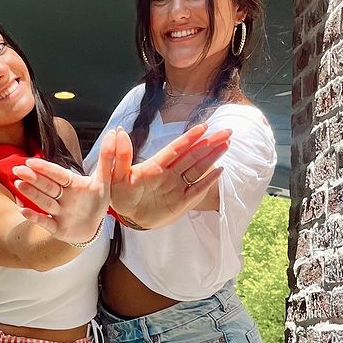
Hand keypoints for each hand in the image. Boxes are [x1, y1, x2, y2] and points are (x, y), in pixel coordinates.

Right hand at [12, 133, 116, 245]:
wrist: (94, 227)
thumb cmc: (96, 202)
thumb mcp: (104, 180)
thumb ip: (106, 158)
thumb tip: (113, 132)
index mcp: (72, 184)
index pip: (58, 175)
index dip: (45, 169)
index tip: (31, 161)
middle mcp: (62, 197)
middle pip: (47, 186)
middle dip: (33, 178)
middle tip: (17, 169)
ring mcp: (58, 213)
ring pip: (44, 202)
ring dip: (32, 193)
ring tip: (19, 184)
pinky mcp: (57, 228)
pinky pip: (45, 223)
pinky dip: (35, 218)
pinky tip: (24, 211)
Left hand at [110, 123, 230, 227]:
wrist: (126, 216)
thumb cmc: (120, 195)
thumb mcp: (115, 176)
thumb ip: (120, 156)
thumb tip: (120, 132)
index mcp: (155, 166)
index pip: (176, 149)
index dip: (189, 138)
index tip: (203, 127)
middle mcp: (170, 174)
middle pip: (193, 155)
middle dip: (209, 143)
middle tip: (226, 131)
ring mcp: (177, 187)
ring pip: (198, 169)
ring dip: (212, 157)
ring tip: (226, 144)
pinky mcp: (181, 202)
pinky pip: (197, 190)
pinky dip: (208, 182)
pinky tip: (220, 170)